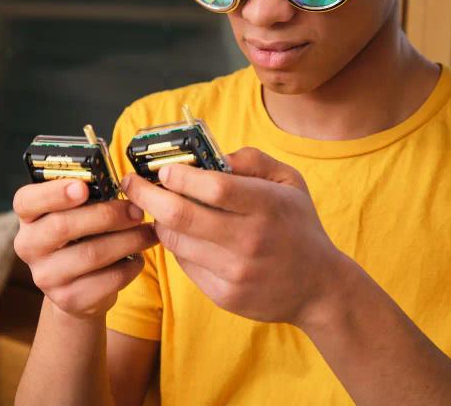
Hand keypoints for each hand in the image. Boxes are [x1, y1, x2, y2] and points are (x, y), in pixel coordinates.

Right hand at [13, 180, 158, 318]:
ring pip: (90, 254)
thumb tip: (127, 183)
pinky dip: (130, 266)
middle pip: (62, 226)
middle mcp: (28, 246)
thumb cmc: (81, 236)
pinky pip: (107, 280)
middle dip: (106, 215)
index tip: (83, 186)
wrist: (78, 288)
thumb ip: (88, 197)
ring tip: (148, 232)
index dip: (54, 192)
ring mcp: (45, 277)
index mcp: (27, 217)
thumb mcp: (75, 213)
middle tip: (136, 210)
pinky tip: (138, 258)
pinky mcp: (68, 300)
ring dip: (127, 240)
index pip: (26, 200)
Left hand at [122, 147, 341, 326]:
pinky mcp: (225, 294)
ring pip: (176, 241)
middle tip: (132, 183)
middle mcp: (250, 240)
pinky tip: (183, 234)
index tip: (163, 169)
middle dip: (146, 196)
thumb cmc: (297, 225)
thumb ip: (252, 160)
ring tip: (158, 208)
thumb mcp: (289, 181)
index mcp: (267, 206)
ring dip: (159, 221)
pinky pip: (185, 264)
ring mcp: (236, 271)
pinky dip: (178, 246)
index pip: (212, 187)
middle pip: (181, 215)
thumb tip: (212, 155)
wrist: (319, 287)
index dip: (180, 176)